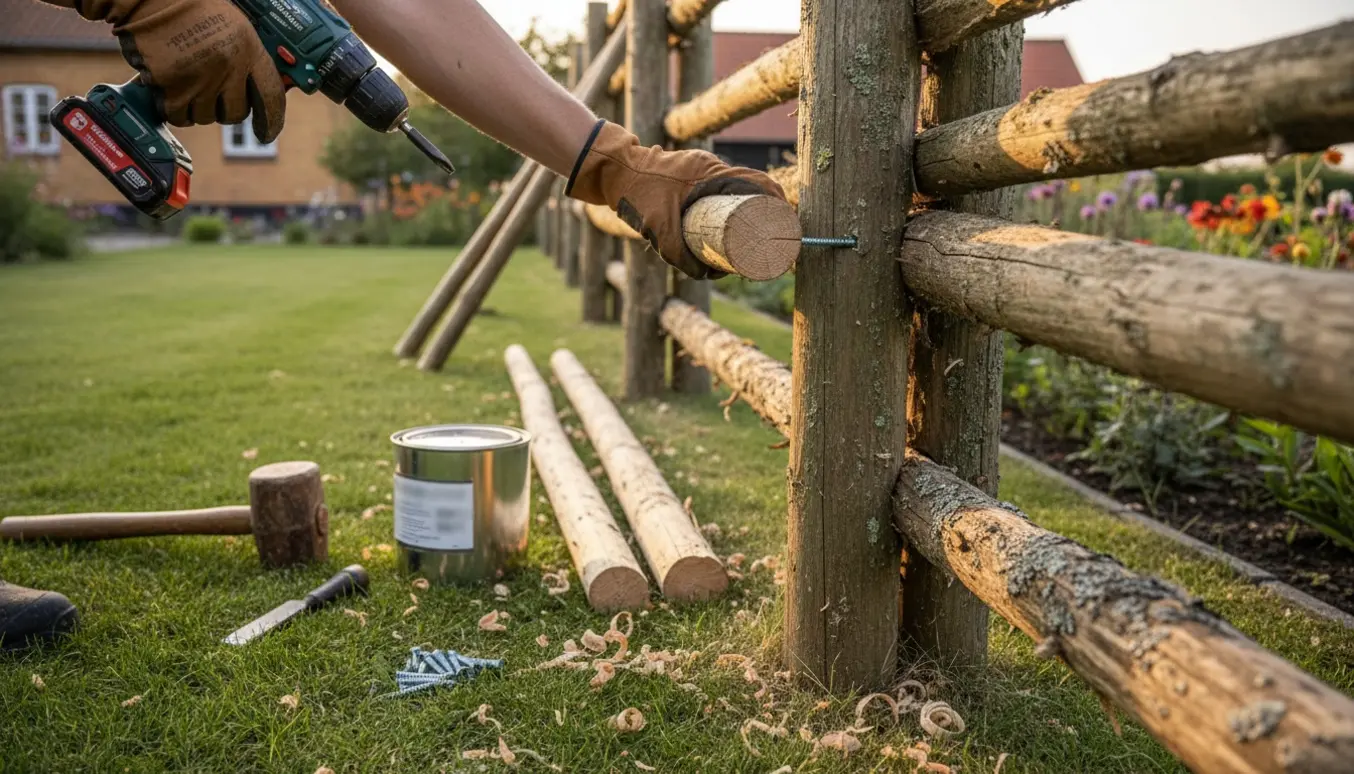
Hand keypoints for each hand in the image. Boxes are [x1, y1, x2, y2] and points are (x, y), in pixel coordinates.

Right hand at [59, 0, 286, 142]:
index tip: (266, 132)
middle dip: (224, 108)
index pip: (271, 96)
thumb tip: (254, 90)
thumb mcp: (233, 27)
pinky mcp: (173, 88)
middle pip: (235, 113)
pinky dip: (174, 108)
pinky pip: (178, 116)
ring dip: (196, 107)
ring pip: (205, 117)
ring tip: (186, 82)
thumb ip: (246, 57)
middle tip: (211, 93)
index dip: (272, 119)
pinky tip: (170, 90)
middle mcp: (229, 68)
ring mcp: (200, 80)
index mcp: (249, 49)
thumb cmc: (191, 8)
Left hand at [566, 121, 787, 278]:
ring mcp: (702, 174)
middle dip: (767, 215)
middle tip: (774, 242)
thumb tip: (707, 276)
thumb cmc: (636, 193)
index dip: (777, 204)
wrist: (612, 171)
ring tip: (758, 242)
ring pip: (737, 194)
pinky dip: (731, 211)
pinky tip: (732, 232)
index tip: (786, 227)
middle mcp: (711, 169)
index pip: (758, 183)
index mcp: (711, 172)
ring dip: (750, 214)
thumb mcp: (659, 227)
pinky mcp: (692, 182)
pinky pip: (721, 196)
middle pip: (752, 190)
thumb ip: (680, 255)